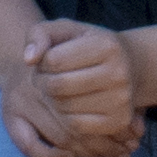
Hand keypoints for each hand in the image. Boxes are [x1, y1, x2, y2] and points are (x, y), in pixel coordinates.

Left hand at [10, 20, 142, 156]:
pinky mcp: (118, 122)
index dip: (42, 62)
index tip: (47, 61)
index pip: (54, 59)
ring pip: (65, 107)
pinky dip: (65, 117)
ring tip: (57, 91)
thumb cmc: (86, 46)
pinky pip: (76, 126)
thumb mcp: (63, 30)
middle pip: (58, 86)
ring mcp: (121, 100)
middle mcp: (119, 73)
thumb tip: (29, 59)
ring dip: (52, 101)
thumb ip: (39, 34)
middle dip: (43, 83)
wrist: (127, 67)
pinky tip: (68, 106)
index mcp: (106, 46)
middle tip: (45, 79)